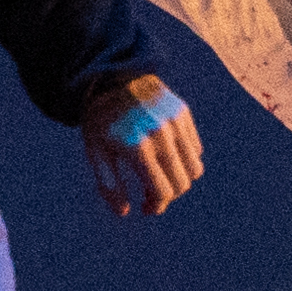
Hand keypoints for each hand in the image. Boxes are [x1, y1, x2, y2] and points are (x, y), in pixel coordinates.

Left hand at [82, 75, 203, 215]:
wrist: (112, 78)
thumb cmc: (101, 120)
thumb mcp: (95, 152)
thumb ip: (109, 184)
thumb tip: (125, 212)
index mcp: (137, 147)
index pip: (162, 191)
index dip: (155, 206)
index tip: (146, 208)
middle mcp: (161, 135)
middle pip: (182, 184)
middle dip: (168, 197)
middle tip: (151, 197)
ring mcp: (175, 123)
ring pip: (194, 168)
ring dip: (180, 179)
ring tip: (160, 177)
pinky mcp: (183, 114)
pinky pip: (195, 149)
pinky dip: (184, 159)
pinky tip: (165, 156)